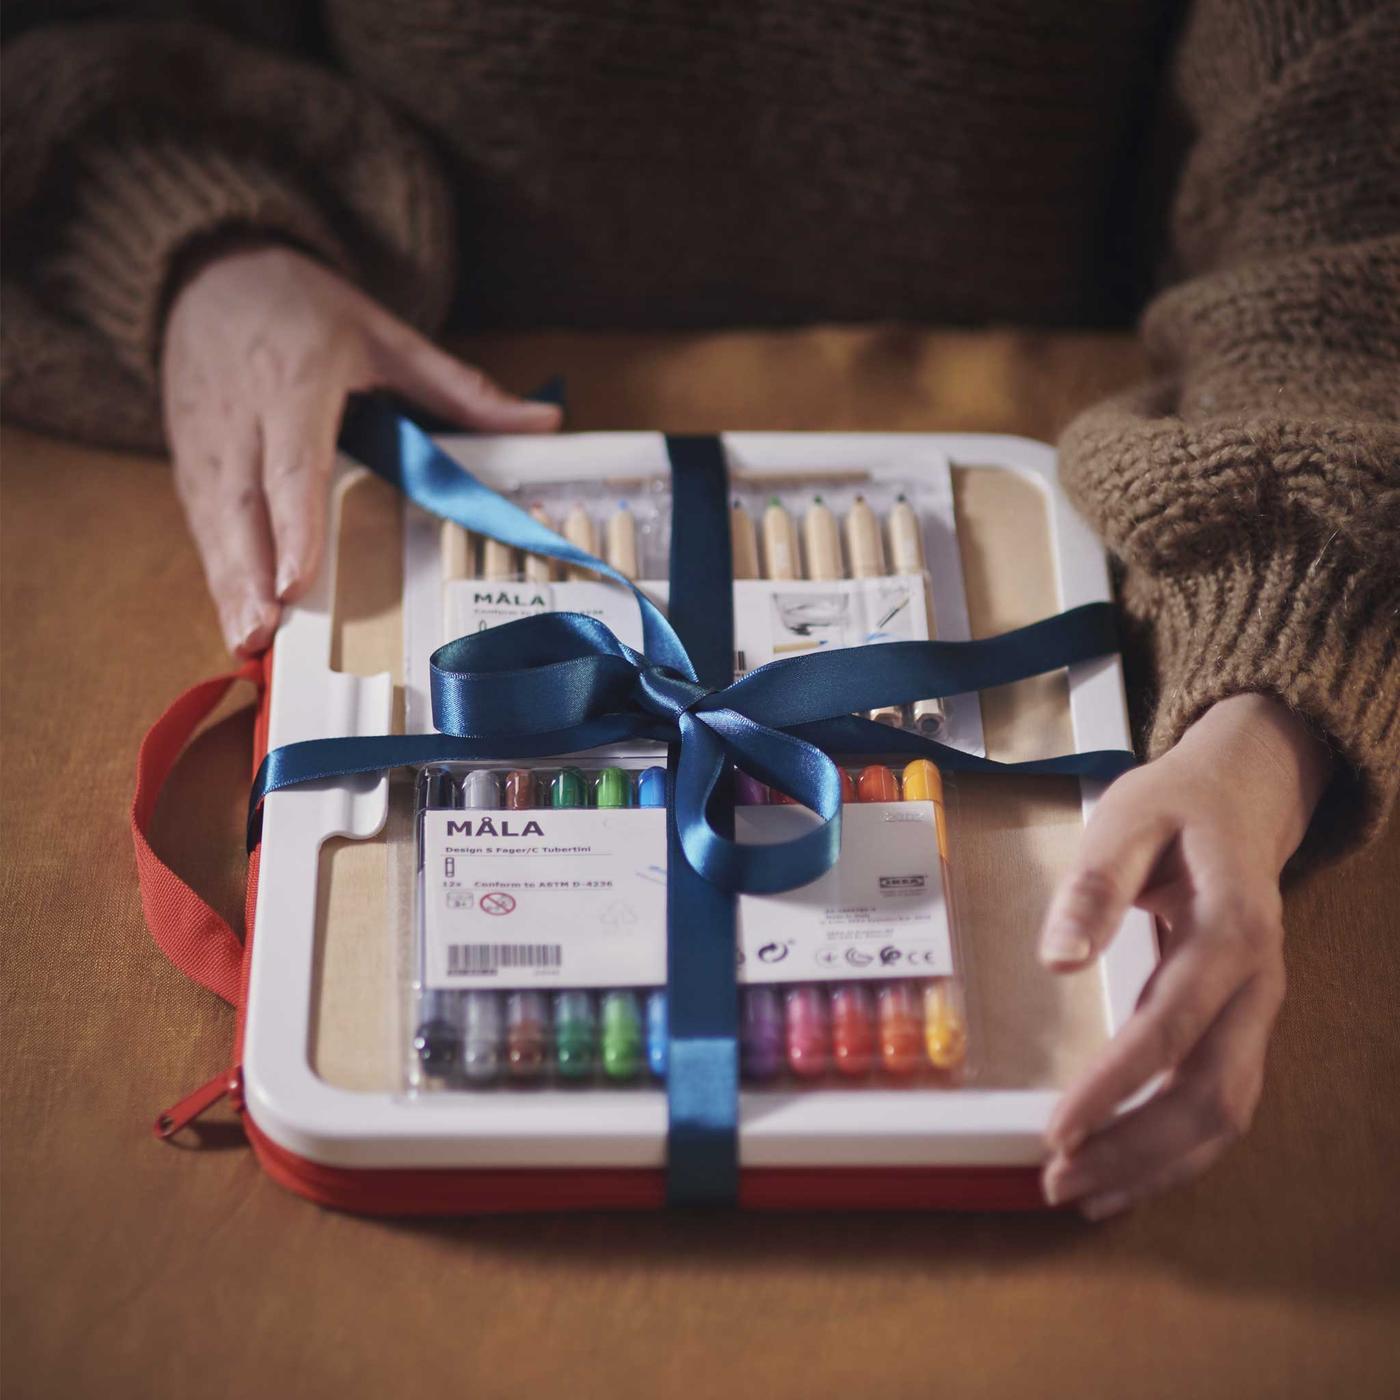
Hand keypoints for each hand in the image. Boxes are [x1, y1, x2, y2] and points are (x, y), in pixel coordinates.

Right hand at [162, 246, 560, 652]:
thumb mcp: (384, 334)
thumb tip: (544, 420)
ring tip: (247, 643)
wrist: (208, 273)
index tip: (296, 580)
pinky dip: (217, 573)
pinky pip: (203, 523)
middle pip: (241, 506)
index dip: (293, 524)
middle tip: (262, 636)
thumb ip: (460, 389)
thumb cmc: (301, 306)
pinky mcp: (189, 461)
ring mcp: (207, 442)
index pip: (292, 462)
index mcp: (293, 382)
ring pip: (215, 523)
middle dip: (249, 577)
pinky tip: (236, 618)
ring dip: (228, 587)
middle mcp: (241, 418)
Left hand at [1039, 693, 1331, 1218]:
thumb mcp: (1128, 818)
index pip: (1171, 1028)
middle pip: (1211, 1094)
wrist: (1242, 799)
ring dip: (1156, 1162)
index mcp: (1232, 931)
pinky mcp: (1241, 1024)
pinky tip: (1125, 1175)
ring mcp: (1257, 1010)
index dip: (1115, 1086)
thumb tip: (1059, 960)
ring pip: (1225, 1113)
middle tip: (1057, 1181)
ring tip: (1082, 1194)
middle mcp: (1258, 985)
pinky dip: (1176, 1149)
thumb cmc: (1177, 806)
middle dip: (1135, 1147)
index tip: (1059, 1130)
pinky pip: (1221, 1102)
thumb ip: (1095, 885)